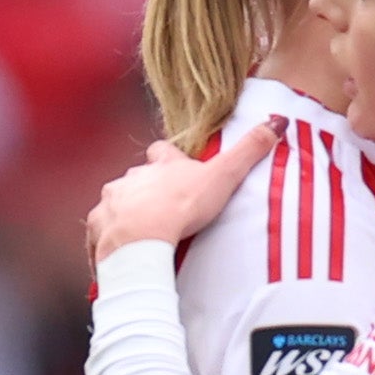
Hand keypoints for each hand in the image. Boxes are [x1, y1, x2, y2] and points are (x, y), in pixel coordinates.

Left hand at [87, 135, 266, 265]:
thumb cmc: (181, 208)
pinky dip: (108, 241)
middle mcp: (131, 180)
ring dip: (125, 214)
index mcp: (160, 166)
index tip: (174, 167)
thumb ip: (248, 151)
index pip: (161, 152)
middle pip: (136, 179)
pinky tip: (120, 252)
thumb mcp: (223, 176)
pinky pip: (100, 233)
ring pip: (116, 203)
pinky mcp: (98, 229)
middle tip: (162, 208)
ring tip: (141, 233)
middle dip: (145, 190)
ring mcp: (111, 203)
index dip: (167, 159)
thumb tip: (277, 122)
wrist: (142, 239)